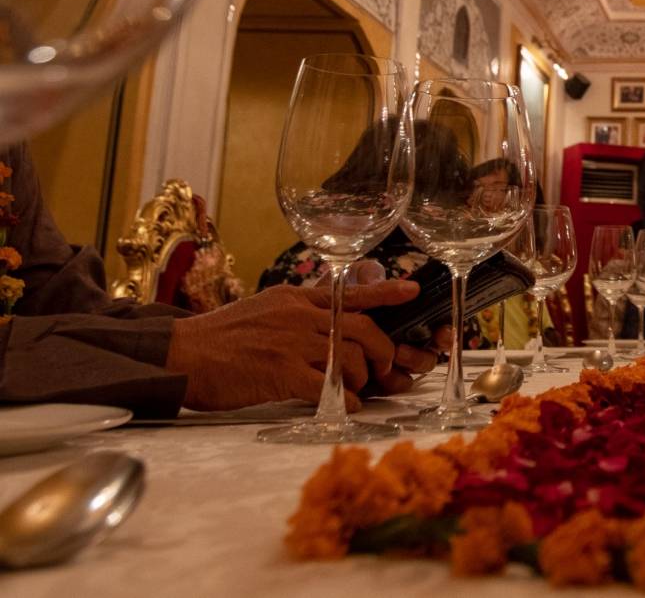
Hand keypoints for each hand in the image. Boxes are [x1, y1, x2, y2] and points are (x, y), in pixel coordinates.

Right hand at [167, 280, 438, 410]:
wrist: (180, 355)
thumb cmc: (220, 338)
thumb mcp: (264, 308)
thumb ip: (298, 311)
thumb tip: (331, 318)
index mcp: (294, 297)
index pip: (349, 291)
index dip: (386, 291)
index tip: (413, 290)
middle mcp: (297, 315)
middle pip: (361, 328)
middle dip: (382, 350)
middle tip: (382, 368)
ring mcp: (289, 343)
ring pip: (349, 357)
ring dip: (362, 378)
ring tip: (354, 389)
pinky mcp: (279, 373)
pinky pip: (328, 386)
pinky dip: (345, 398)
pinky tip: (345, 405)